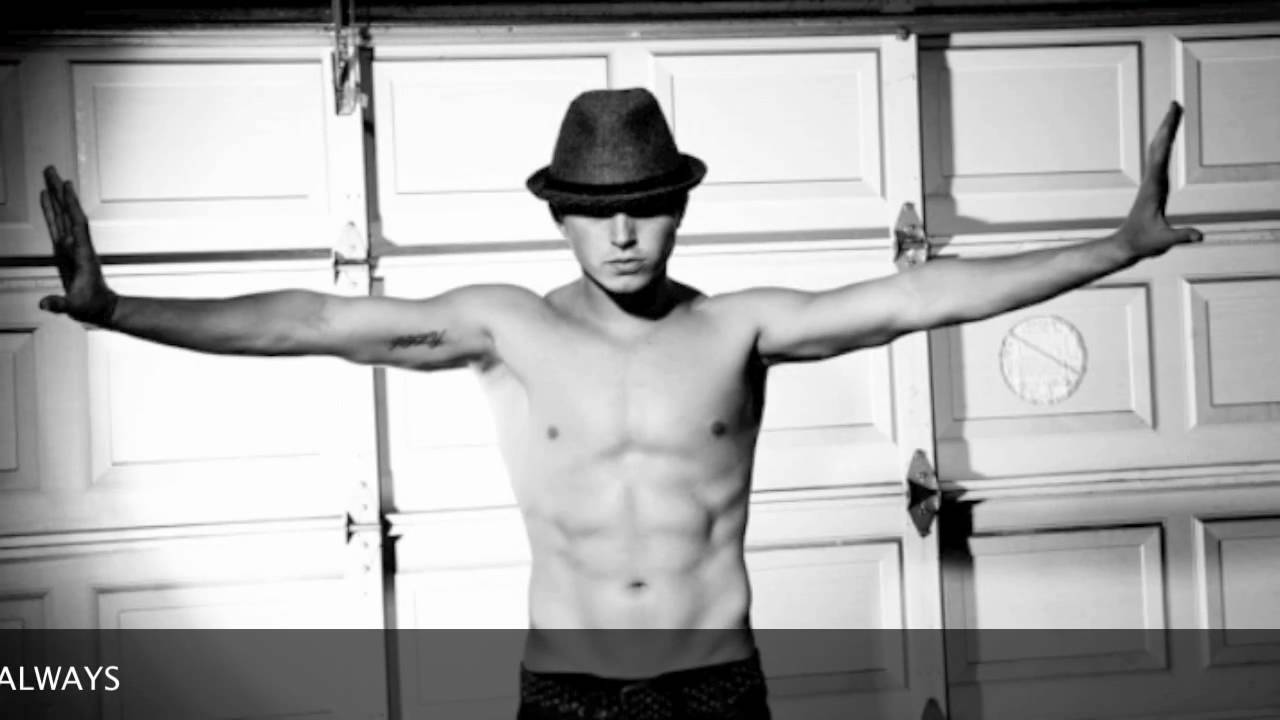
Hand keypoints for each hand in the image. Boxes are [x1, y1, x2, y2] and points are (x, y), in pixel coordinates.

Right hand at [39, 166, 116, 324]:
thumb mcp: (75, 308)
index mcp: (81, 254)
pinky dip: (50, 210)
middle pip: (68, 213)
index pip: (76, 224)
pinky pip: (56, 224)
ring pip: (62, 215)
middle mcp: (77, 245)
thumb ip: (59, 305)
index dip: (71, 205)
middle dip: (59, 191)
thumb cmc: (91, 306)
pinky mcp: (64, 249)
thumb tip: (45, 304)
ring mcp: (70, 246)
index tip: (66, 186)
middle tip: (50, 170)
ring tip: (48, 177)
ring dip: (55, 196)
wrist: (101, 308)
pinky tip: (46, 198)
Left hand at [1118, 102, 1202, 257]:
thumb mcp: (1163, 241)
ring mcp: (1151, 183)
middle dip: (1167, 124)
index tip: (1172, 117)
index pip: (1161, 155)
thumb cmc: (1142, 243)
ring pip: (1156, 151)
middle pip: (1158, 147)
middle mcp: (1151, 181)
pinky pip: (1158, 160)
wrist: (1125, 246)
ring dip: (1164, 132)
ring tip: (1172, 114)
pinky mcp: (1153, 187)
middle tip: (1174, 103)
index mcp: (1154, 187)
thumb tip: (1199, 236)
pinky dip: (1163, 145)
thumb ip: (1182, 237)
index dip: (1167, 135)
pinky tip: (1165, 140)